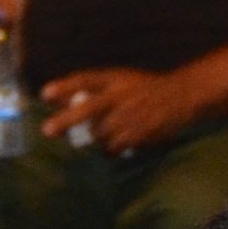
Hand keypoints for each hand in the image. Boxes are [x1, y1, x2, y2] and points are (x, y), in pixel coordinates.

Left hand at [37, 67, 201, 153]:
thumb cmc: (142, 89)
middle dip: (66, 121)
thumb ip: (91, 89)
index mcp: (114, 79)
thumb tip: (56, 101)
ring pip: (99, 134)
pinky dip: (109, 149)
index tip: (45, 94)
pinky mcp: (140, 133)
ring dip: (93, 138)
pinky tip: (114, 144)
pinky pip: (114, 147)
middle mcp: (121, 96)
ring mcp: (131, 115)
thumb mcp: (119, 80)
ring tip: (102, 134)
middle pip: (89, 109)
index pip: (85, 80)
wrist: (182, 96)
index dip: (65, 86)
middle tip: (48, 131)